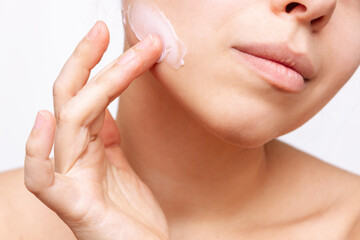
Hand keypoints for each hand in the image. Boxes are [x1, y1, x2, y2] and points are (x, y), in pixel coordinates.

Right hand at [24, 21, 168, 239]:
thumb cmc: (131, 214)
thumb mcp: (122, 164)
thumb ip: (108, 138)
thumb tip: (106, 108)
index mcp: (89, 147)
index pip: (88, 96)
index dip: (99, 65)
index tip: (114, 36)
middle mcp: (76, 157)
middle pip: (73, 99)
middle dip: (87, 61)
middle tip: (101, 28)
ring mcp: (72, 180)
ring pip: (69, 123)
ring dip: (91, 83)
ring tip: (106, 49)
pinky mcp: (73, 206)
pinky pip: (42, 179)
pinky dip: (36, 151)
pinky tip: (44, 119)